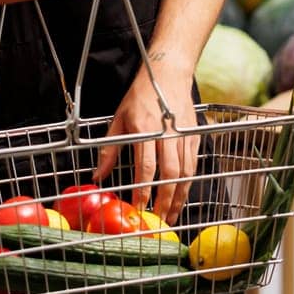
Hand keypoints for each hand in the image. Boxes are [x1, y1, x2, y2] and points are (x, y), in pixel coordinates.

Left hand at [93, 63, 199, 225]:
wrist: (168, 74)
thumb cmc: (140, 96)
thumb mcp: (118, 119)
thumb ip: (109, 150)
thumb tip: (99, 176)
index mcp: (145, 128)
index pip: (146, 166)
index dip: (144, 190)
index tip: (139, 208)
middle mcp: (167, 132)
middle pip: (170, 173)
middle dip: (166, 200)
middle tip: (159, 220)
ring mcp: (183, 134)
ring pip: (186, 172)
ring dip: (179, 196)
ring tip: (172, 215)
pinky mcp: (194, 135)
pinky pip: (193, 164)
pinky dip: (188, 182)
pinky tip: (182, 195)